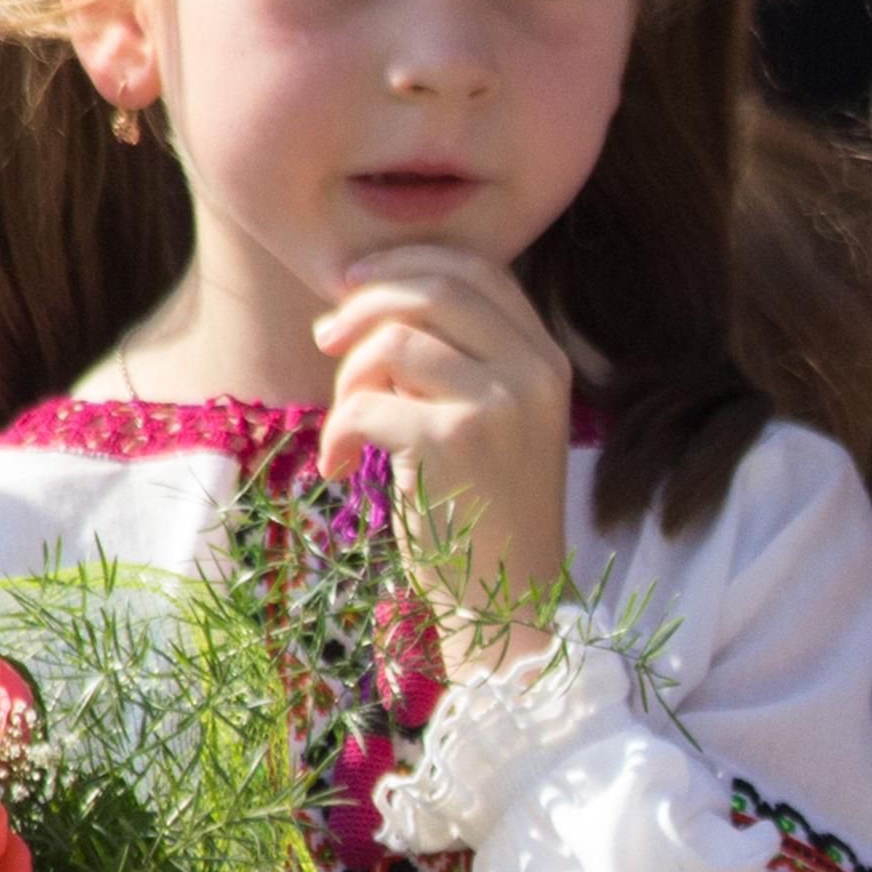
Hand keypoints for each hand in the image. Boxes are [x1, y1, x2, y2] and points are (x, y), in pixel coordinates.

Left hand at [313, 244, 574, 671]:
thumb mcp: (492, 423)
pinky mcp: (456, 442)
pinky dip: (337, 431)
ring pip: (393, 340)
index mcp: (547, 360)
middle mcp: (534, 371)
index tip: (355, 287)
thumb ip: (456, 360)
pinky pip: (366, 400)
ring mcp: (500, 404)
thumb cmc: (482, 518)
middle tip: (324, 340)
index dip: (407, 264)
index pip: (477, 269)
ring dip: (347, 380)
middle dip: (363, 303)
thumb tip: (366, 297)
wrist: (504, 608)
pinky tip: (340, 467)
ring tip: (346, 431)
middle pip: (432, 288)